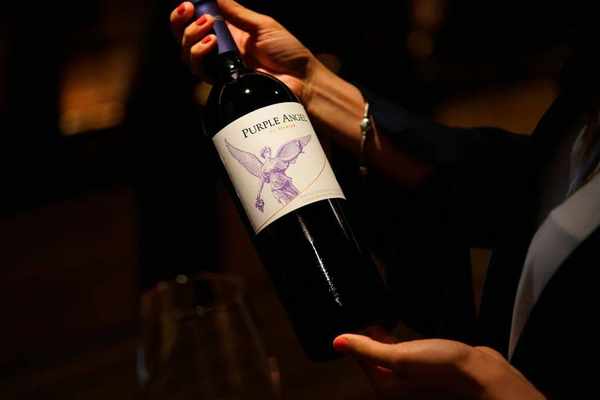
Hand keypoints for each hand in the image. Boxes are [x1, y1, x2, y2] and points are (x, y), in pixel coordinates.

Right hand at [170, 0, 317, 100]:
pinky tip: (211, 44)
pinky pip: (200, 70)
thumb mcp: (262, 25)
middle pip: (184, 37)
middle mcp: (220, 50)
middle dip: (180, 21)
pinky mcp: (222, 83)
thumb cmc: (287, 51)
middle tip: (191, 11)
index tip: (189, 3)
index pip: (197, 20)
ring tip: (208, 28)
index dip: (185, 12)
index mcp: (229, 32)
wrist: (301, 80)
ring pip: (187, 53)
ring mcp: (219, 67)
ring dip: (191, 36)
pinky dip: (199, 54)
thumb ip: (236, 12)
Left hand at [333, 333, 545, 398]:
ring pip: (391, 358)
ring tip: (378, 324)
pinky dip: (400, 345)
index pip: (362, 362)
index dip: (355, 342)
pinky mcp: (427, 371)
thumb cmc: (442, 370)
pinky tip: (402, 335)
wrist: (481, 374)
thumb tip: (337, 342)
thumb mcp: (399, 357)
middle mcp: (399, 387)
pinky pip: (407, 357)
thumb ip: (367, 349)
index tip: (352, 324)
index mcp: (387, 388)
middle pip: (375, 361)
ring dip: (383, 342)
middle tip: (364, 321)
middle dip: (368, 342)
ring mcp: (414, 380)